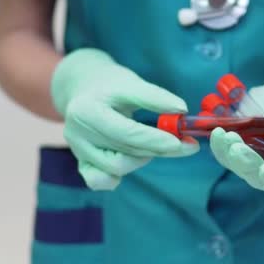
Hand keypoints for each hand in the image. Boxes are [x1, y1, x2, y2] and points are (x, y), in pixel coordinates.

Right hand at [51, 48, 198, 189]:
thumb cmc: (108, 84)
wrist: (81, 89)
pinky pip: (99, 180)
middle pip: (124, 154)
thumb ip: (154, 97)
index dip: (155, 139)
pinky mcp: (80, 163)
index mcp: (87, 111)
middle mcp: (77, 135)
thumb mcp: (130, 83)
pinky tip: (133, 160)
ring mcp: (77, 151)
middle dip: (158, 150)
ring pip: (116, 168)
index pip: (127, 133)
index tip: (181, 141)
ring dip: (142, 158)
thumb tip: (181, 110)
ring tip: (155, 143)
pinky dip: (117, 176)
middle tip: (186, 145)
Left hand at [209, 76, 263, 194]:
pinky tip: (217, 132)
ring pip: (236, 165)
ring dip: (227, 153)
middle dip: (244, 162)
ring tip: (225, 135)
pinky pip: (224, 152)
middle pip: (254, 176)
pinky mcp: (237, 149)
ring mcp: (251, 160)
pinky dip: (219, 145)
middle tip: (237, 146)